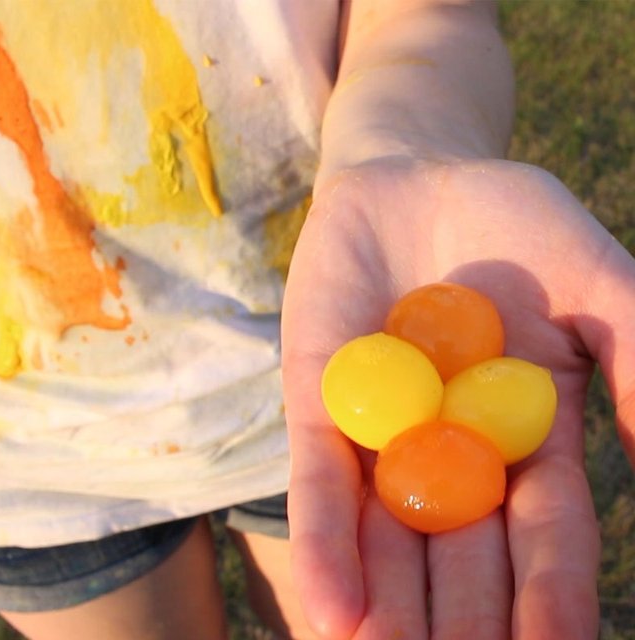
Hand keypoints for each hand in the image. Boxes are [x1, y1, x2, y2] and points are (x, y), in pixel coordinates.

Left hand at [281, 158, 634, 638]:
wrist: (409, 179)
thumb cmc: (508, 222)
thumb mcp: (595, 282)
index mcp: (523, 436)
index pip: (545, 532)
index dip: (552, 593)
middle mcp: (449, 449)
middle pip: (461, 556)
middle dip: (463, 623)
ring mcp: (380, 431)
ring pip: (386, 539)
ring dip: (388, 611)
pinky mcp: (319, 402)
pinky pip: (322, 482)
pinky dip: (326, 542)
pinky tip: (331, 610)